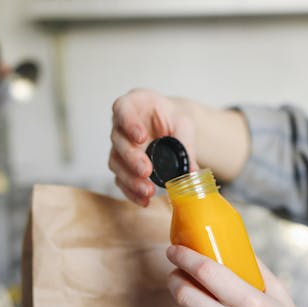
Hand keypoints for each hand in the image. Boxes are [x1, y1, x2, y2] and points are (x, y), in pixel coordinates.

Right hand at [109, 88, 195, 206]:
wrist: (169, 126)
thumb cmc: (171, 117)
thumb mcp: (182, 121)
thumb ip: (185, 142)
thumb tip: (190, 171)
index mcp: (131, 105)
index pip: (123, 110)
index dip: (129, 125)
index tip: (141, 138)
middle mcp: (120, 126)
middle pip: (119, 142)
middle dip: (132, 159)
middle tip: (146, 170)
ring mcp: (119, 146)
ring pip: (116, 163)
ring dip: (130, 179)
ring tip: (148, 191)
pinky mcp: (122, 165)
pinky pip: (121, 179)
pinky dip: (131, 191)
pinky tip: (143, 200)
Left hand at [166, 245, 307, 306]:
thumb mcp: (280, 296)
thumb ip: (256, 268)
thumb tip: (232, 245)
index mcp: (251, 304)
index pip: (206, 271)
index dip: (184, 256)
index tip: (175, 249)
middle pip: (183, 292)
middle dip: (174, 277)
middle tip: (177, 272)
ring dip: (180, 302)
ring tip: (192, 297)